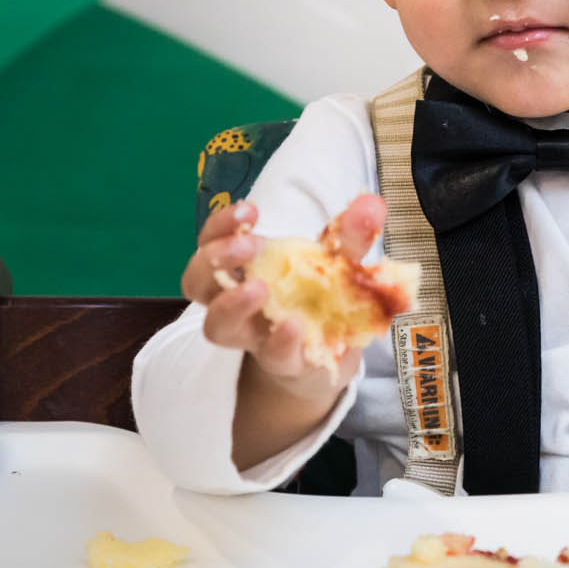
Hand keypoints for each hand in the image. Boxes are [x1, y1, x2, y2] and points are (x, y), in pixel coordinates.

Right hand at [180, 194, 387, 398]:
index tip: (250, 210)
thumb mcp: (334, 263)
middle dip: (217, 257)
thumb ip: (349, 236)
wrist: (328, 356)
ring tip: (258, 290)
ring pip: (216, 326)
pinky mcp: (281, 363)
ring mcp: (253, 335)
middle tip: (250, 245)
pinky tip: (294, 326)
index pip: (212, 240)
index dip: (221, 225)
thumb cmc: (317, 299)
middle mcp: (235, 301)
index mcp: (243, 267)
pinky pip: (271, 355)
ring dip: (230, 305)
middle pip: (197, 280)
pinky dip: (281, 341)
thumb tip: (371, 204)